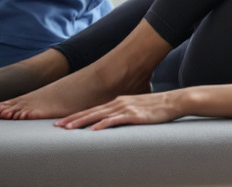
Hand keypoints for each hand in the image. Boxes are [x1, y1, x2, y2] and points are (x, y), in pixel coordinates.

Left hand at [56, 93, 177, 130]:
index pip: (93, 110)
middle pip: (91, 112)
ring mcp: (126, 108)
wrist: (174, 101)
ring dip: (83, 122)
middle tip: (57, 126)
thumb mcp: (137, 109)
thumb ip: (125, 114)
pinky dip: (103, 124)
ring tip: (68, 129)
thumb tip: (114, 123)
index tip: (63, 122)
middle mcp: (119, 103)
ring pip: (99, 115)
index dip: (77, 116)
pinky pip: (116, 120)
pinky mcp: (135, 114)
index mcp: (118, 102)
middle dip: (73, 119)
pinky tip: (94, 129)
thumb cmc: (157, 108)